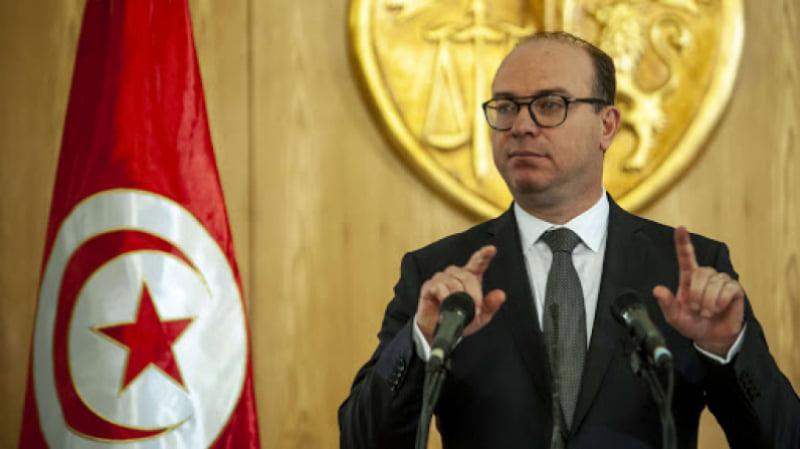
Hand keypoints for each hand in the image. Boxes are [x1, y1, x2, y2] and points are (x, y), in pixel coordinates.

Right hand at [416, 245, 505, 343]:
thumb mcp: (480, 317)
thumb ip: (491, 305)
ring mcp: (441, 278)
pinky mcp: (429, 286)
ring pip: (453, 281)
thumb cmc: (459, 320)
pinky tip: (446, 306)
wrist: (438, 330)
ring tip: (458, 310)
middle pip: (467, 276)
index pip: (478, 262)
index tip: (491, 249)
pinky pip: (439, 287)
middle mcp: (455, 274)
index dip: (484, 255)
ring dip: (458, 298)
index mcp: (470, 277)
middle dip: (473, 295)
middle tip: (474, 310)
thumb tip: (501, 295)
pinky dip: (445, 297)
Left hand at [652, 226, 744, 356]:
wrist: (712, 337)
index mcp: (688, 278)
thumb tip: (657, 290)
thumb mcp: (674, 317)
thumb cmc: (692, 324)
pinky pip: (727, 290)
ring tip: (707, 312)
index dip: (682, 242)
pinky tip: (718, 309)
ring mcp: (721, 281)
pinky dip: (720, 302)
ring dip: (708, 302)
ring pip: (714, 282)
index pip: (686, 256)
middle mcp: (705, 276)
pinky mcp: (734, 289)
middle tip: (696, 309)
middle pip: (701, 272)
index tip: (681, 228)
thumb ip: (666, 304)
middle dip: (696, 294)